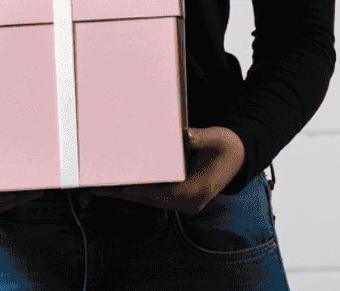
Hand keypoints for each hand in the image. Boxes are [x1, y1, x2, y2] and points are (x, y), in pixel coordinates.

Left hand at [91, 126, 245, 213]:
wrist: (239, 158)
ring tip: (102, 190)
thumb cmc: (227, 146)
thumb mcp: (217, 138)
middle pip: (152, 200)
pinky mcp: (181, 200)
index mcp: (199, 189)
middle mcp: (190, 201)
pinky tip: (120, 188)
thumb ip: (200, 138)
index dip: (143, 190)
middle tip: (99, 189)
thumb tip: (184, 135)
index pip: (166, 192)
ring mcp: (186, 203)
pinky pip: (155, 198)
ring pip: (150, 201)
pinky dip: (138, 193)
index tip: (122, 187)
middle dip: (126, 194)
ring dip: (128, 195)